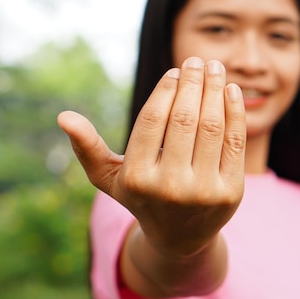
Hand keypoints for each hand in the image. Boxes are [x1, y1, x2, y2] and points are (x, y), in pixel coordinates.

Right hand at [57, 57, 245, 257]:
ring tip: (215, 67)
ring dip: (215, 89)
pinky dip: (235, 111)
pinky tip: (231, 90)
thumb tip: (63, 116)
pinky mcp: (231, 192)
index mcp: (137, 178)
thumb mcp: (110, 178)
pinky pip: (235, 142)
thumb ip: (87, 148)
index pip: (152, 121)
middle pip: (184, 119)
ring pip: (211, 126)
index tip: (174, 71)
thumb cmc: (142, 197)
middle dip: (192, 82)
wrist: (181, 238)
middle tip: (196, 60)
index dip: (166, 90)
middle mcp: (170, 186)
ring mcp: (203, 191)